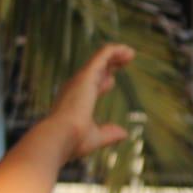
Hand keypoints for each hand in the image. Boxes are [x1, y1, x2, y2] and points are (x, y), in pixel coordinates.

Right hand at [46, 44, 134, 159]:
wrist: (61, 137)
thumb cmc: (73, 141)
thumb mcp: (95, 138)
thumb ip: (109, 134)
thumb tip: (124, 133)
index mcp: (77, 100)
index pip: (91, 84)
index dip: (103, 80)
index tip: (113, 81)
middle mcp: (77, 87)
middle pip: (97, 69)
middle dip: (111, 63)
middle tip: (127, 59)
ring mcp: (81, 80)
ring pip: (100, 58)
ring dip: (116, 54)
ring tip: (131, 52)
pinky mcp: (87, 75)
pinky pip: (102, 56)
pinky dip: (114, 51)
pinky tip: (128, 51)